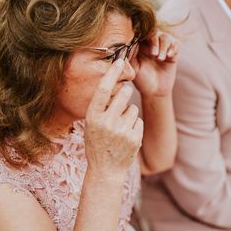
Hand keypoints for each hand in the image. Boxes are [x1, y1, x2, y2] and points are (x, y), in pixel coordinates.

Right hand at [84, 60, 143, 180]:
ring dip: (129, 113)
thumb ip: (101, 107)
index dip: (112, 74)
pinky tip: (126, 135)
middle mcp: (106, 123)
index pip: (102, 90)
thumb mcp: (91, 124)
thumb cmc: (97, 142)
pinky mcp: (134, 138)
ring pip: (133, 108)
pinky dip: (134, 125)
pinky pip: (138, 120)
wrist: (106, 170)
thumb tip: (116, 85)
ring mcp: (121, 132)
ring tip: (120, 127)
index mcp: (92, 117)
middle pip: (123, 95)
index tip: (119, 61)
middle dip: (125, 93)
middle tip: (122, 99)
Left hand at [132, 31, 179, 97]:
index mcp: (140, 44)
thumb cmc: (141, 79)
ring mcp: (163, 46)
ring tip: (160, 59)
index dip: (142, 35)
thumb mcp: (133, 67)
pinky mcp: (173, 52)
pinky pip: (175, 43)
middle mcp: (151, 43)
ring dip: (163, 46)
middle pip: (154, 31)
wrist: (155, 91)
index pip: (141, 32)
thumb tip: (128, 42)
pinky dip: (173, 47)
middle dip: (154, 41)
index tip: (142, 45)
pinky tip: (168, 56)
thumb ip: (130, 54)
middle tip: (153, 55)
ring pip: (165, 36)